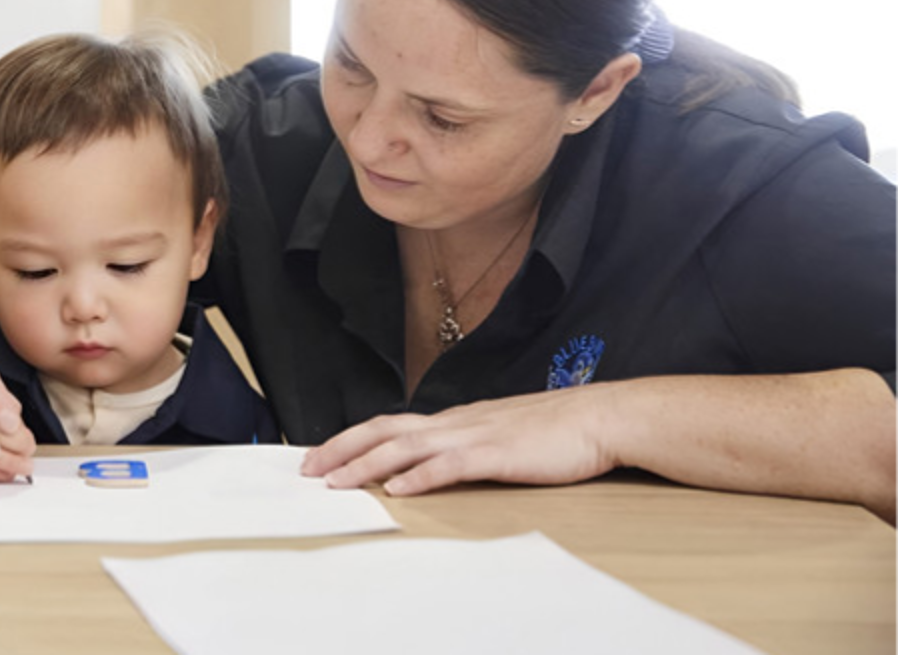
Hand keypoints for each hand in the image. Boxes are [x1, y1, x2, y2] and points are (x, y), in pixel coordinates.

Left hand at [300, 385, 620, 495]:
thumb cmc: (555, 429)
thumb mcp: (498, 433)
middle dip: (342, 449)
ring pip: (407, 447)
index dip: (352, 439)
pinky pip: (451, 465)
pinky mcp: (498, 454)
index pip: (390, 424)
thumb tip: (434, 462)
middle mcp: (456, 422)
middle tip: (308, 469)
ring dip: (368, 464)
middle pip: (385, 430)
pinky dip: (421, 477)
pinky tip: (399, 489)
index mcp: (455, 419)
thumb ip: (465, 444)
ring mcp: (475, 436)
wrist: (600, 417)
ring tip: (337, 480)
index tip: (321, 455)